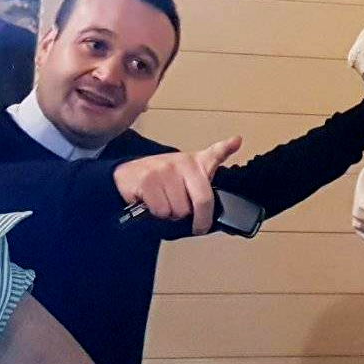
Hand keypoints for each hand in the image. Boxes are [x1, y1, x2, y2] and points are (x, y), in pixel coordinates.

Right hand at [114, 137, 242, 234]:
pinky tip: (152, 202)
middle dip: (198, 219)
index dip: (226, 147)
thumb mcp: (186, 177)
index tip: (236, 140)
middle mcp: (181, 162)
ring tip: (164, 203)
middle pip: (202, 201)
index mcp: (195, 162)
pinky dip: (157, 214)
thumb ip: (206, 178)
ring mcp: (164, 169)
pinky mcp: (148, 180)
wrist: (126, 177)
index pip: (214, 153)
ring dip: (171, 214)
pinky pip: (161, 210)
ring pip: (179, 210)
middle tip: (193, 222)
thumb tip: (233, 148)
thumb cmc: (160, 180)